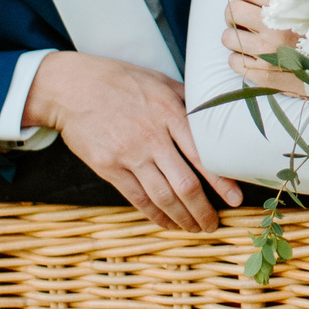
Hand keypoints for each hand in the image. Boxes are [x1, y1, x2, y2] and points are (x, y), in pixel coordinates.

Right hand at [23, 52, 242, 232]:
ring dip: (183, 218)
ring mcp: (129, 154)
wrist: (72, 86)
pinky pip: (137, 199)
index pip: (202, 154)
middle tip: (214, 224)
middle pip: (185, 184)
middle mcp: (152, 137)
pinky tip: (168, 223)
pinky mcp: (108, 167)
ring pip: (163, 197)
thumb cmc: (120, 80)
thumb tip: (215, 116)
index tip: (236, 199)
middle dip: (204, 210)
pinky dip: (155, 215)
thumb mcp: (159, 81)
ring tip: (195, 228)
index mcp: (169, 112)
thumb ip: (187, 100)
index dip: (222, 181)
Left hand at [222, 0, 308, 95]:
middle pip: (231, 11)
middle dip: (235, 14)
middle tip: (245, 20)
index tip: (250, 1)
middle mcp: (273, 30)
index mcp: (285, 9)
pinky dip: (241, 58)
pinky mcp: (262, 76)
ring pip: (228, 37)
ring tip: (251, 39)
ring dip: (237, 37)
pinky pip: (234, 61)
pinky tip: (255, 56)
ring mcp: (266, 55)